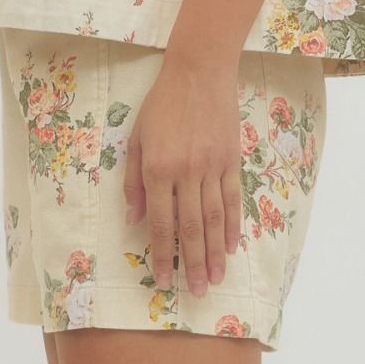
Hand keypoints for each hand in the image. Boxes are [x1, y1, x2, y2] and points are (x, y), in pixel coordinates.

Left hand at [123, 54, 243, 296]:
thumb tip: (132, 219)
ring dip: (215, 252)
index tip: (164, 280)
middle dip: (192, 263)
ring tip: (215, 278)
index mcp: (157, 169)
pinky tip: (232, 245)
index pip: (160, 222)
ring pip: (214, 219)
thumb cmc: (161, 104)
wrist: (198, 72)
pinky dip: (232, 224)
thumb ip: (133, 181)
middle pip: (190, 228)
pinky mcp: (231, 160)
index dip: (162, 254)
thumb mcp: (136, 138)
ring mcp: (212, 167)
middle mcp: (186, 173)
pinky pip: (232, 199)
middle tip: (196, 292)